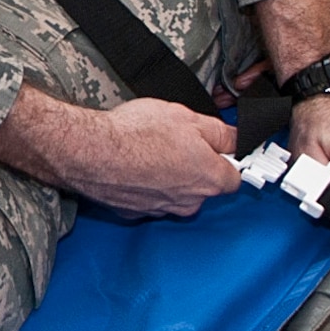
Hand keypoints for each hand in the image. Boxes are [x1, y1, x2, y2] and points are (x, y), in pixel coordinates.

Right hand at [0, 84, 237, 217]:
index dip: (226, 159)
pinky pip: (147, 198)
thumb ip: (221, 132)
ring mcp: (160, 210)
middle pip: (203, 186)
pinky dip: (142, 184)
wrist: (90, 151)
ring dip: (167, 176)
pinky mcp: (134, 212)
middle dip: (194, 166)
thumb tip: (239, 139)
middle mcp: (189, 202)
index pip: (234, 177)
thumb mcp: (189, 118)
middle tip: (175, 141)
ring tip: (148, 150)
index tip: (217, 147)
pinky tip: (130, 165)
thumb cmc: (138, 132)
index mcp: (209, 179)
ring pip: (174, 193)